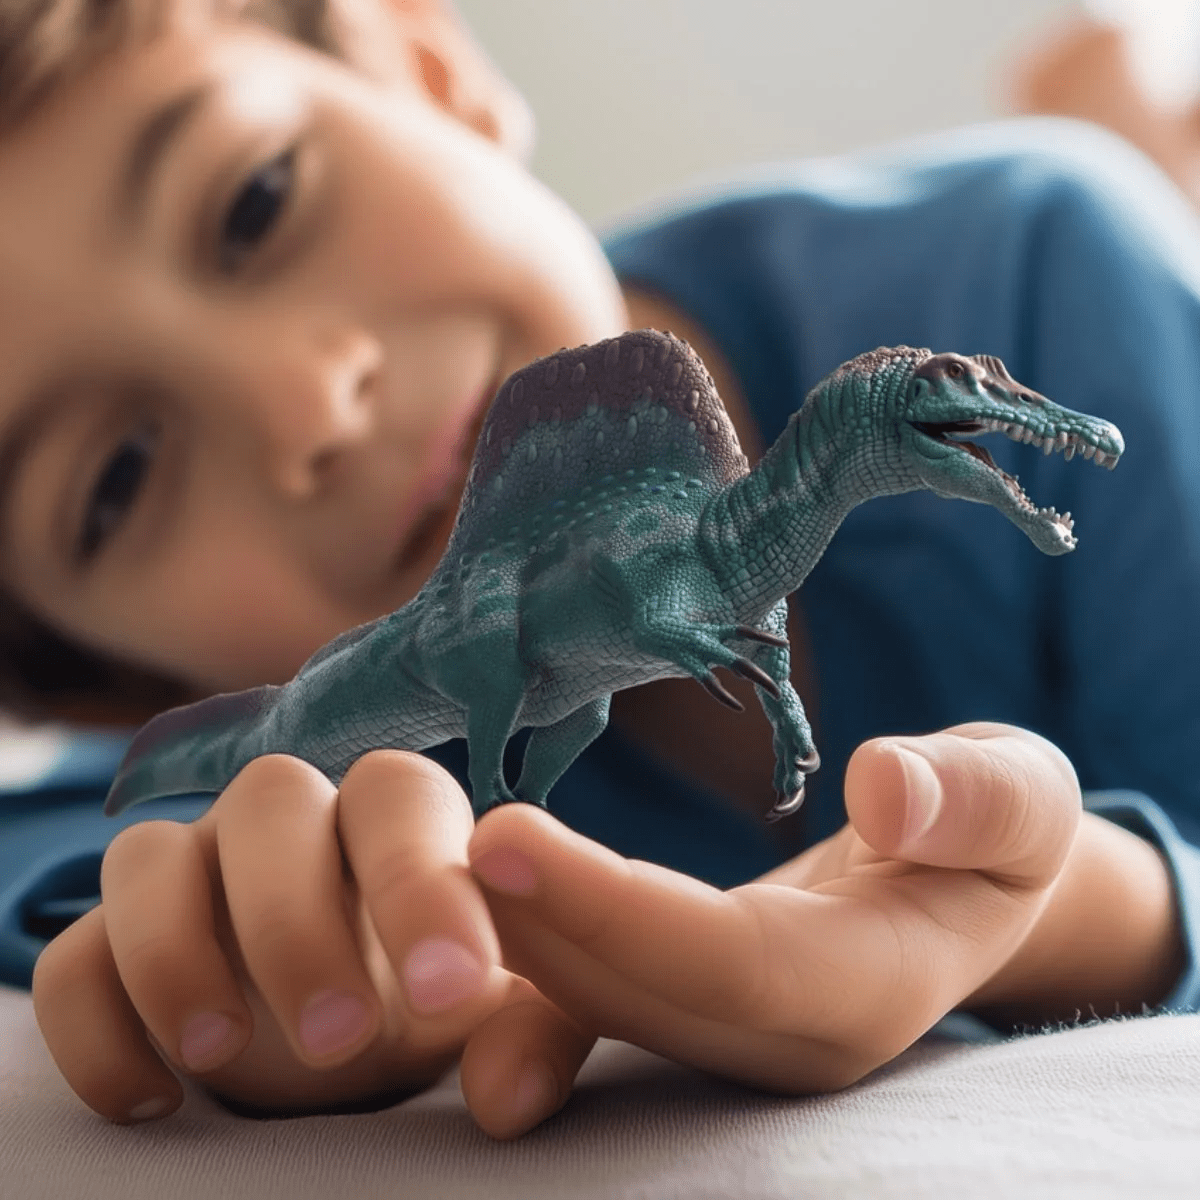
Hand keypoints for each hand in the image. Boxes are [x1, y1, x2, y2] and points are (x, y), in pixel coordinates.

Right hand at [32, 751, 593, 1137]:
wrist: (352, 1023)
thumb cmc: (430, 992)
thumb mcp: (501, 1008)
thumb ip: (532, 1028)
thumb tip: (507, 1097)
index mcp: (392, 814)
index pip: (398, 795)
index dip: (418, 878)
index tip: (450, 988)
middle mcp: (287, 819)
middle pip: (267, 801)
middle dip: (295, 918)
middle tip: (341, 1037)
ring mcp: (193, 868)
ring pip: (149, 855)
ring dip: (176, 953)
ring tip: (221, 1053)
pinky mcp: (115, 942)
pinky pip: (75, 955)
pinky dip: (94, 1024)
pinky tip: (153, 1098)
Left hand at [468, 723, 1172, 1092]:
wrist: (958, 878)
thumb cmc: (991, 826)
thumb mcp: (1023, 796)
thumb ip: (979, 799)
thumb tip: (888, 792)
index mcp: (869, 982)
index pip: (729, 967)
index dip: (615, 914)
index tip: (505, 835)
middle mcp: (784, 1032)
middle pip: (642, 996)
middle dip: (535, 927)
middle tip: (429, 843)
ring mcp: (728, 1029)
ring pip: (602, 1004)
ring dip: (507, 944)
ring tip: (422, 867)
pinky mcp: (684, 1000)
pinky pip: (589, 997)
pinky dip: (517, 961)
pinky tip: (450, 909)